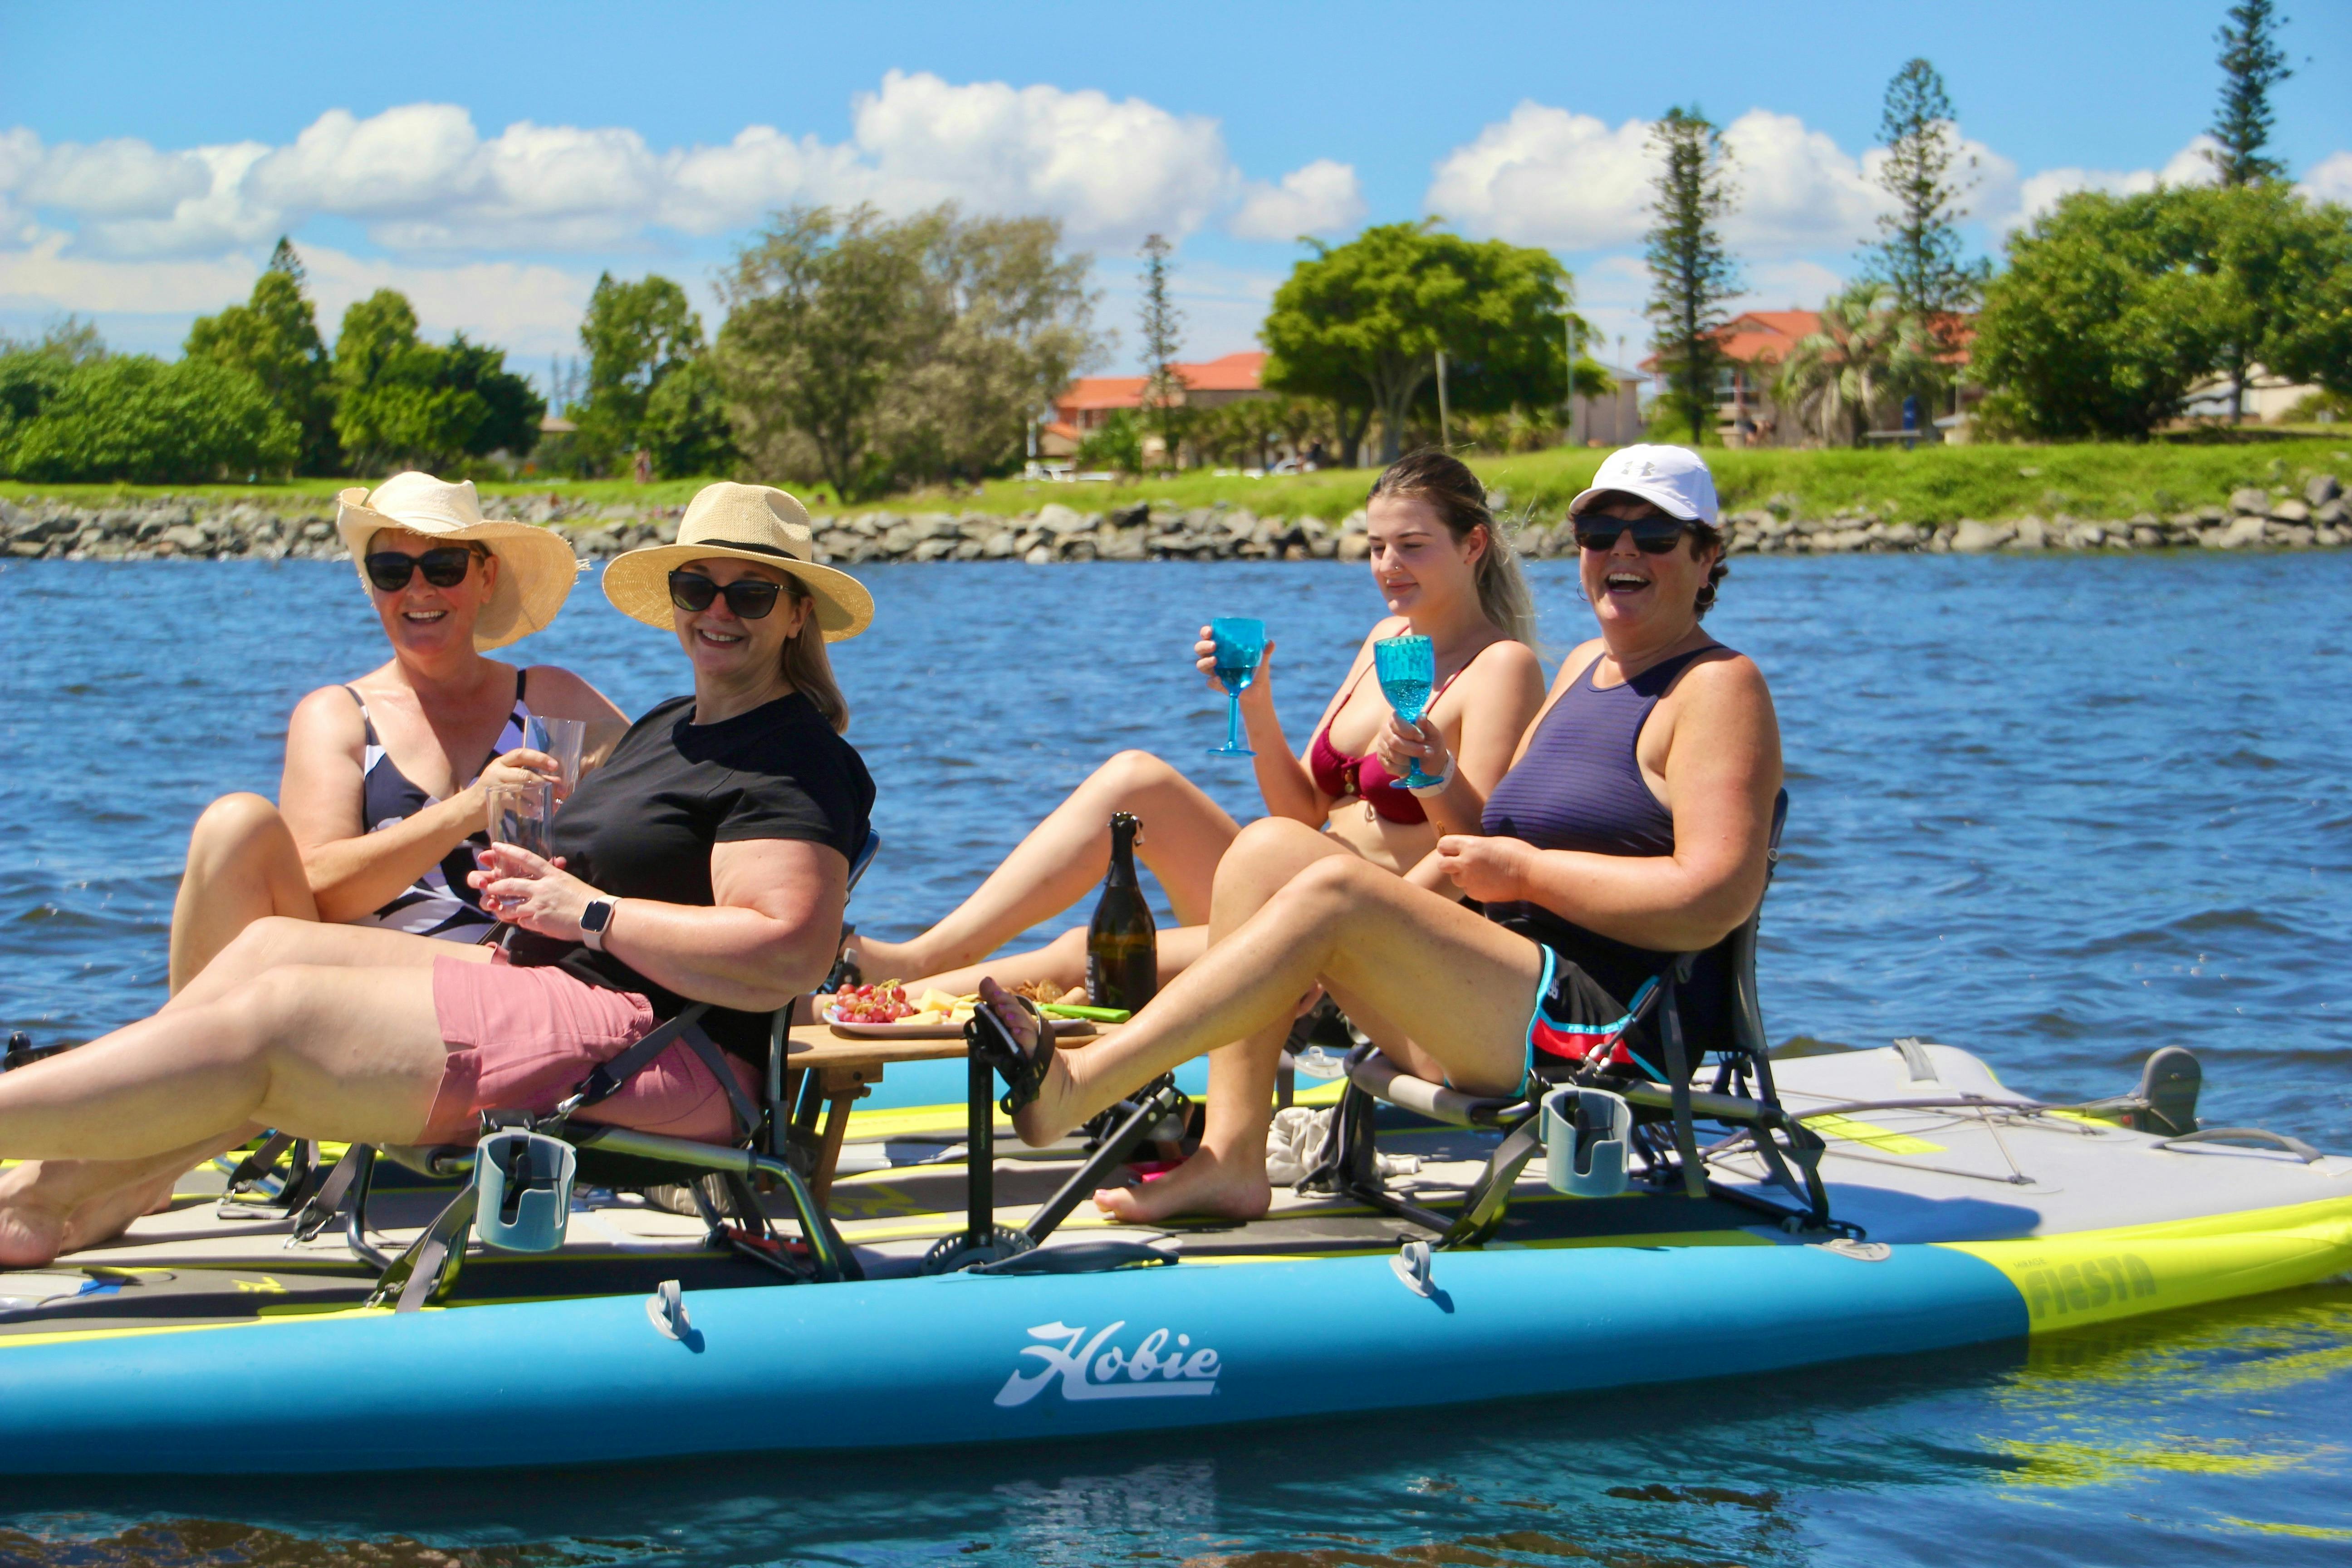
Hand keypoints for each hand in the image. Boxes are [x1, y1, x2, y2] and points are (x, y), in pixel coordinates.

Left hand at [468, 842, 595, 939]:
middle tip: (489, 887)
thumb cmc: (586, 898)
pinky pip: (522, 922)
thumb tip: (543, 877)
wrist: (595, 917)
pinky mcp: (538, 921)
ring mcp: (538, 905)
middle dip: (495, 886)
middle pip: (510, 884)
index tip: (496, 846)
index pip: (526, 858)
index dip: (509, 851)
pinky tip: (526, 923)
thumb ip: (552, 879)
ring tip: (499, 910)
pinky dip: (521, 922)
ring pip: (510, 907)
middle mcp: (542, 888)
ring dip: (502, 909)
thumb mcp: (567, 881)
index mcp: (551, 874)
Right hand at [470, 747, 560, 803]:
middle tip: (561, 792)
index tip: (555, 766)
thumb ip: (533, 779)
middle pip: (524, 773)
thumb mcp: (511, 781)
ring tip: (552, 804)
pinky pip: (514, 803)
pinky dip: (528, 808)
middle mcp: (497, 770)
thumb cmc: (495, 792)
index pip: (522, 754)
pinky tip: (537, 813)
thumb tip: (558, 782)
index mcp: (503, 762)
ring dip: (540, 797)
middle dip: (545, 783)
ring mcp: (493, 784)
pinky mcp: (492, 799)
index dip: (540, 758)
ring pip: (521, 787)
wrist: (468, 809)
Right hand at [1196, 627, 1275, 704]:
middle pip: (1200, 649)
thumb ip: (1265, 652)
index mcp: (1223, 647)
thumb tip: (1270, 642)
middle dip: (1203, 645)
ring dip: (1205, 661)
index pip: (1209, 636)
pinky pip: (1210, 682)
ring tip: (1215, 660)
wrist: (1258, 692)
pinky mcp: (1217, 684)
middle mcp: (1215, 657)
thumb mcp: (1262, 660)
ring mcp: (1215, 671)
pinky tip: (1220, 680)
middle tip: (1214, 645)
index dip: (1206, 632)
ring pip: (1201, 665)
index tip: (1211, 631)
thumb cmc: (1258, 672)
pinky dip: (1213, 681)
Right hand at [1375, 713, 1448, 786]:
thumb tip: (1422, 716)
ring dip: (1410, 760)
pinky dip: (1404, 768)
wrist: (1429, 762)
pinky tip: (1410, 766)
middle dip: (1412, 749)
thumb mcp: (1433, 734)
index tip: (1422, 738)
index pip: (1396, 721)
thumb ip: (1426, 726)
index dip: (1409, 730)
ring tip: (1418, 760)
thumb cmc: (1430, 743)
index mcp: (1396, 719)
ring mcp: (1382, 745)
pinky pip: (1390, 766)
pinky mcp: (1381, 760)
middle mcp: (1386, 731)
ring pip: (1393, 755)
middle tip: (1427, 752)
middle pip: (1394, 741)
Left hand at [1432, 834, 1535, 904]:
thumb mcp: (1492, 842)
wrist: (1531, 874)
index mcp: (1470, 845)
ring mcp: (1470, 880)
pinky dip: (1475, 887)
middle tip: (1461, 863)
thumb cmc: (1516, 853)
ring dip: (1463, 876)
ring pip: (1455, 879)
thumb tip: (1461, 850)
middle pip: (1442, 865)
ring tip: (1481, 873)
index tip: (1453, 850)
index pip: (1443, 845)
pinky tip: (1489, 883)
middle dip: (1449, 863)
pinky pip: (1469, 890)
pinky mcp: (1477, 894)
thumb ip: (1474, 846)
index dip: (1447, 847)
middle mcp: (1466, 863)